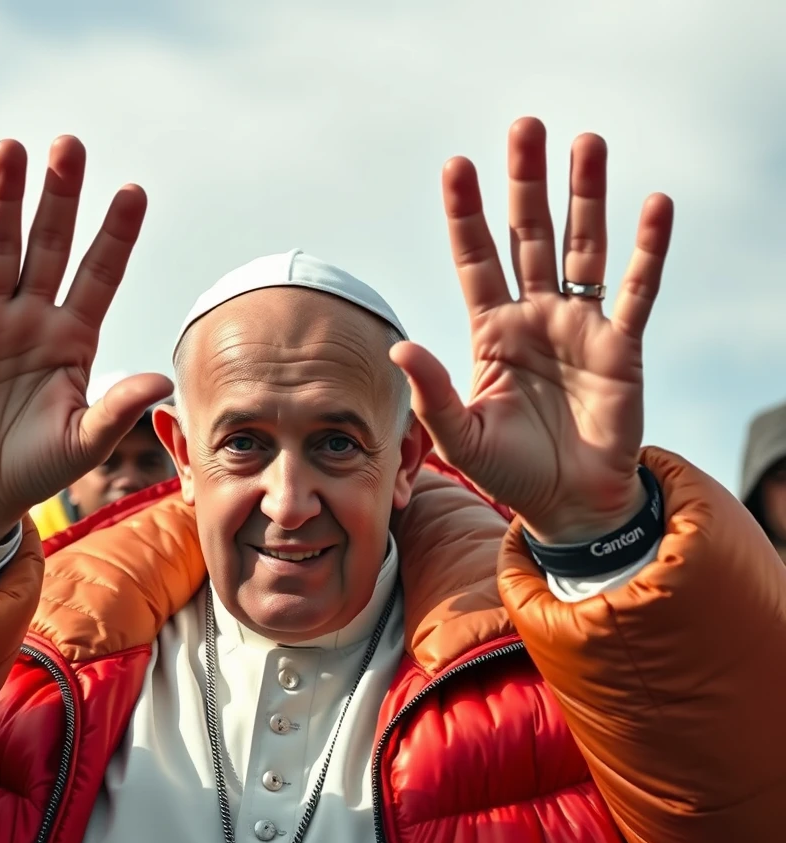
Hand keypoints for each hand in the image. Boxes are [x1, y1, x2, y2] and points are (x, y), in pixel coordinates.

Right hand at [0, 137, 172, 544]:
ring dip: (3, 202)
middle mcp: (37, 320)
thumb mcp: (85, 442)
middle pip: (51, 247)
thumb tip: (163, 379)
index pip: (101, 276)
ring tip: (10, 149)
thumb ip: (117, 408)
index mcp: (76, 340)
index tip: (134, 192)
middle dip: (60, 198)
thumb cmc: (39, 467)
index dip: (116, 236)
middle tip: (70, 145)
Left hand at [391, 118, 673, 543]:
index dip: (465, 215)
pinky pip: (637, 291)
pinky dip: (648, 251)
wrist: (568, 503)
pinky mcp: (621, 347)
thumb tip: (399, 347)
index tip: (455, 165)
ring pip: (583, 250)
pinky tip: (655, 205)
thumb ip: (432, 392)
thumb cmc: (510, 471)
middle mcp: (534, 317)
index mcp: (490, 332)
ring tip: (587, 143)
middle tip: (525, 127)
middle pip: (528, 237)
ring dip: (586, 198)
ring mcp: (579, 327)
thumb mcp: (461, 435)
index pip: (474, 260)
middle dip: (526, 185)